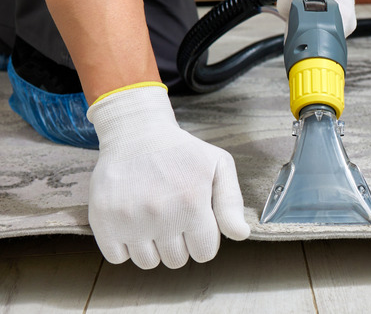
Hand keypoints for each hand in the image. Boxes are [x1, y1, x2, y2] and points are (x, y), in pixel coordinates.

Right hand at [86, 84, 249, 268]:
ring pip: (147, 263)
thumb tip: (241, 235)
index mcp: (192, 203)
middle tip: (172, 216)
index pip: (205, 253)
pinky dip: (124, 246)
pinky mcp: (102, 220)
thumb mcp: (219, 166)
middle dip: (178, 243)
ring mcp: (129, 219)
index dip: (202, 239)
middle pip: (176, 261)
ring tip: (153, 218)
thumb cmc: (182, 152)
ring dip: (152, 247)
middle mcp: (160, 214)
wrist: (136, 133)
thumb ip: (231, 202)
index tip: (195, 221)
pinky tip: (132, 223)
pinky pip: (117, 258)